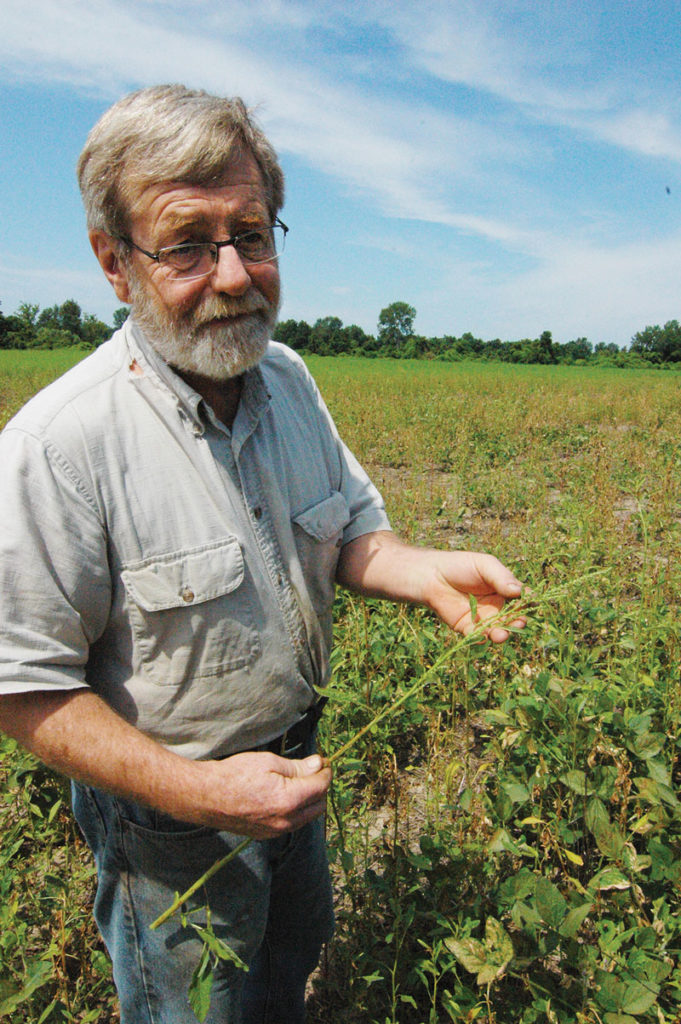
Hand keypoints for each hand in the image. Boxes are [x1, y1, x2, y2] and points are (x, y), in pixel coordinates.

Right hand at [198, 751, 331, 838]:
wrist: (206, 796)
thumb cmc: (235, 774)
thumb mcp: (268, 762)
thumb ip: (297, 766)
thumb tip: (318, 765)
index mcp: (289, 800)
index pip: (321, 786)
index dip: (325, 771)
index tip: (323, 761)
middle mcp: (286, 821)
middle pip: (319, 805)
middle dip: (321, 786)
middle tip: (314, 769)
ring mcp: (276, 831)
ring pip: (307, 817)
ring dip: (310, 800)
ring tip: (301, 781)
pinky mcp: (266, 835)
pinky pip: (292, 824)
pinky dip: (297, 810)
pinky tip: (287, 795)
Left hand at [422, 550, 523, 642]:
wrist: (432, 575)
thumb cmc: (460, 565)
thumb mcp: (484, 565)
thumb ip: (501, 577)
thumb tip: (519, 591)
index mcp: (505, 589)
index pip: (523, 598)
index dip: (529, 602)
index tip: (531, 604)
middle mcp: (498, 606)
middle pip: (514, 618)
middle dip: (518, 622)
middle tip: (518, 622)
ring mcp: (485, 619)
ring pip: (498, 630)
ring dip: (502, 634)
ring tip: (500, 634)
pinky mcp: (468, 628)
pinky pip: (478, 637)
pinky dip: (481, 639)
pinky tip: (482, 637)